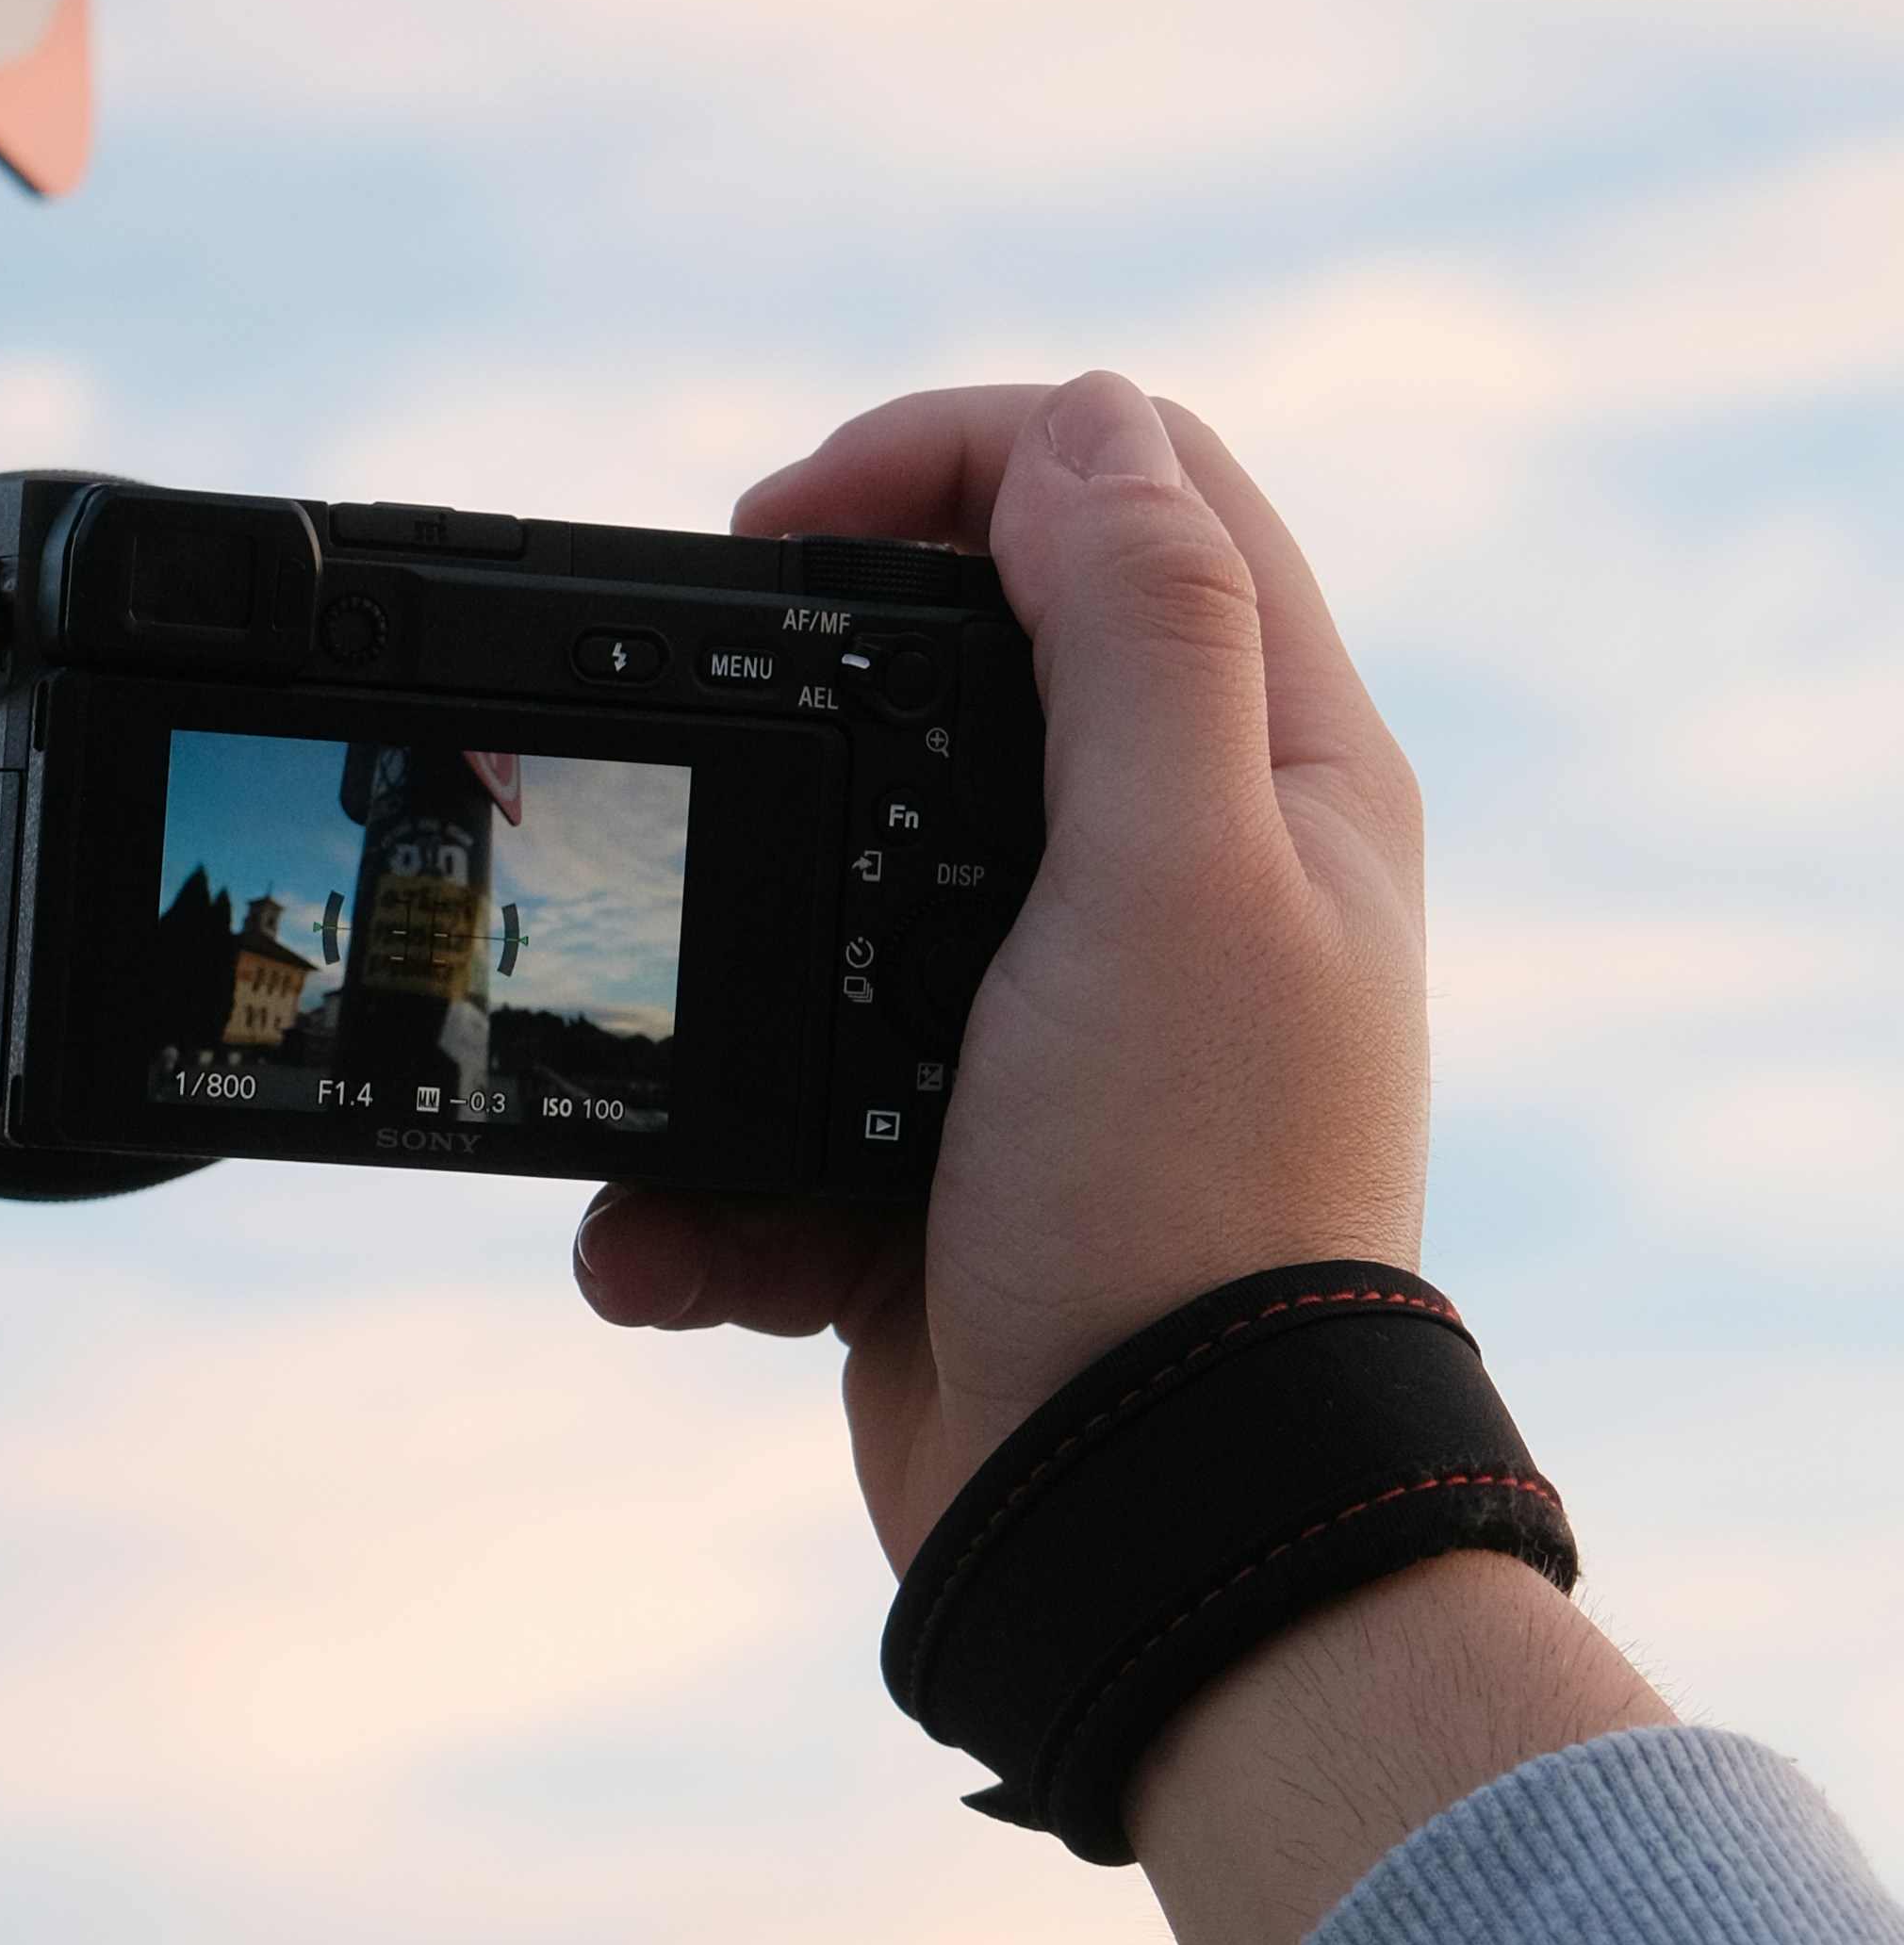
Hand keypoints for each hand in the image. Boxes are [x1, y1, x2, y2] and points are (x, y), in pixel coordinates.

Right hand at [572, 371, 1431, 1573]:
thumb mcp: (1179, 874)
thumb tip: (1090, 422)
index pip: (1135, 489)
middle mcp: (1177, 875)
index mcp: (1276, 774)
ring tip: (669, 1064)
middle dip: (790, 695)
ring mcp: (1049, 1021)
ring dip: (717, 984)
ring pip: (825, 894)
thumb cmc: (1182, 1198)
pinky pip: (771, 1108)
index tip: (782, 519)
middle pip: (956, 667)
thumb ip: (1142, 633)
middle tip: (690, 727)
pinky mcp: (938, 1156)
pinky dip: (703, 1182)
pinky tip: (692, 1246)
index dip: (955, 457)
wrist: (1130, 1522)